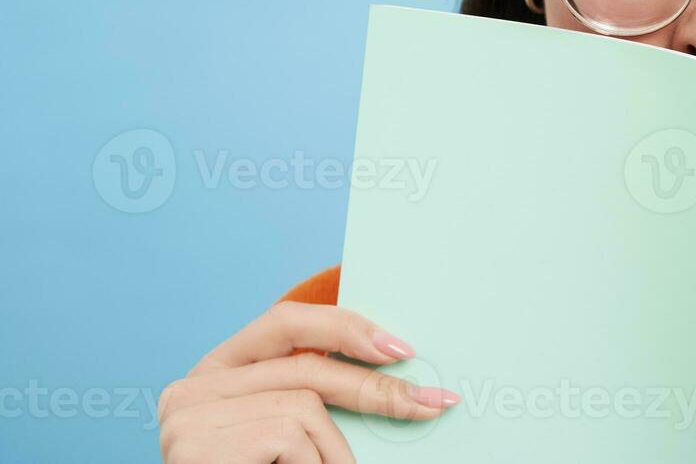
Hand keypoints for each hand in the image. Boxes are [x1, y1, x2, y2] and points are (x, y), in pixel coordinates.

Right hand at [159, 300, 458, 462]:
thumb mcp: (283, 430)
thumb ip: (310, 393)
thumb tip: (391, 369)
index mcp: (218, 370)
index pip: (286, 321)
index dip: (346, 326)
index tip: (401, 349)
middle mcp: (193, 384)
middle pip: (305, 364)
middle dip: (375, 386)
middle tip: (431, 403)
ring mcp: (188, 414)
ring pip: (303, 405)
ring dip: (335, 450)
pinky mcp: (194, 444)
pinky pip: (289, 437)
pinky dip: (313, 463)